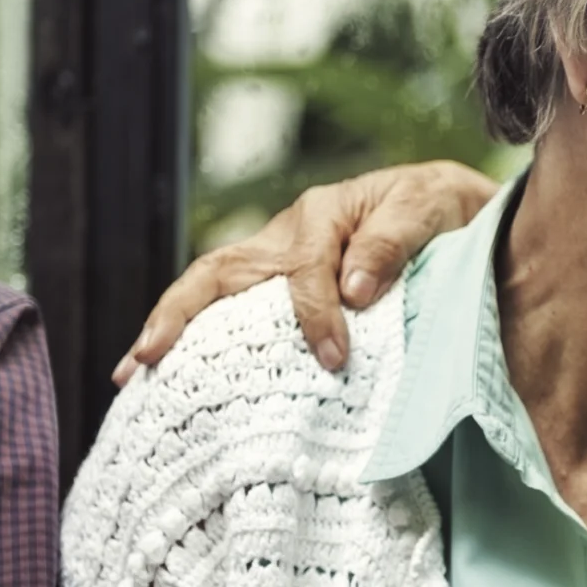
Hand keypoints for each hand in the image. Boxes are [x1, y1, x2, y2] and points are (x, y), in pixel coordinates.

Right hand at [116, 161, 495, 383]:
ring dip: (170, 330)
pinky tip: (172, 378)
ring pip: (210, 291)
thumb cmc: (443, 210)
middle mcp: (286, 236)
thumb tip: (354, 290)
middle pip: (217, 272)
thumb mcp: (430, 208)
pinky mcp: (279, 287)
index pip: (303, 269)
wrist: (454, 211)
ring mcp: (275, 262)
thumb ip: (394, 242)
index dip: (314, 315)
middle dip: (177, 315)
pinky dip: (198, 340)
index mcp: (322, 215)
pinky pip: (231, 312)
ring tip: (131, 375)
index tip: (335, 357)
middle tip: (145, 359)